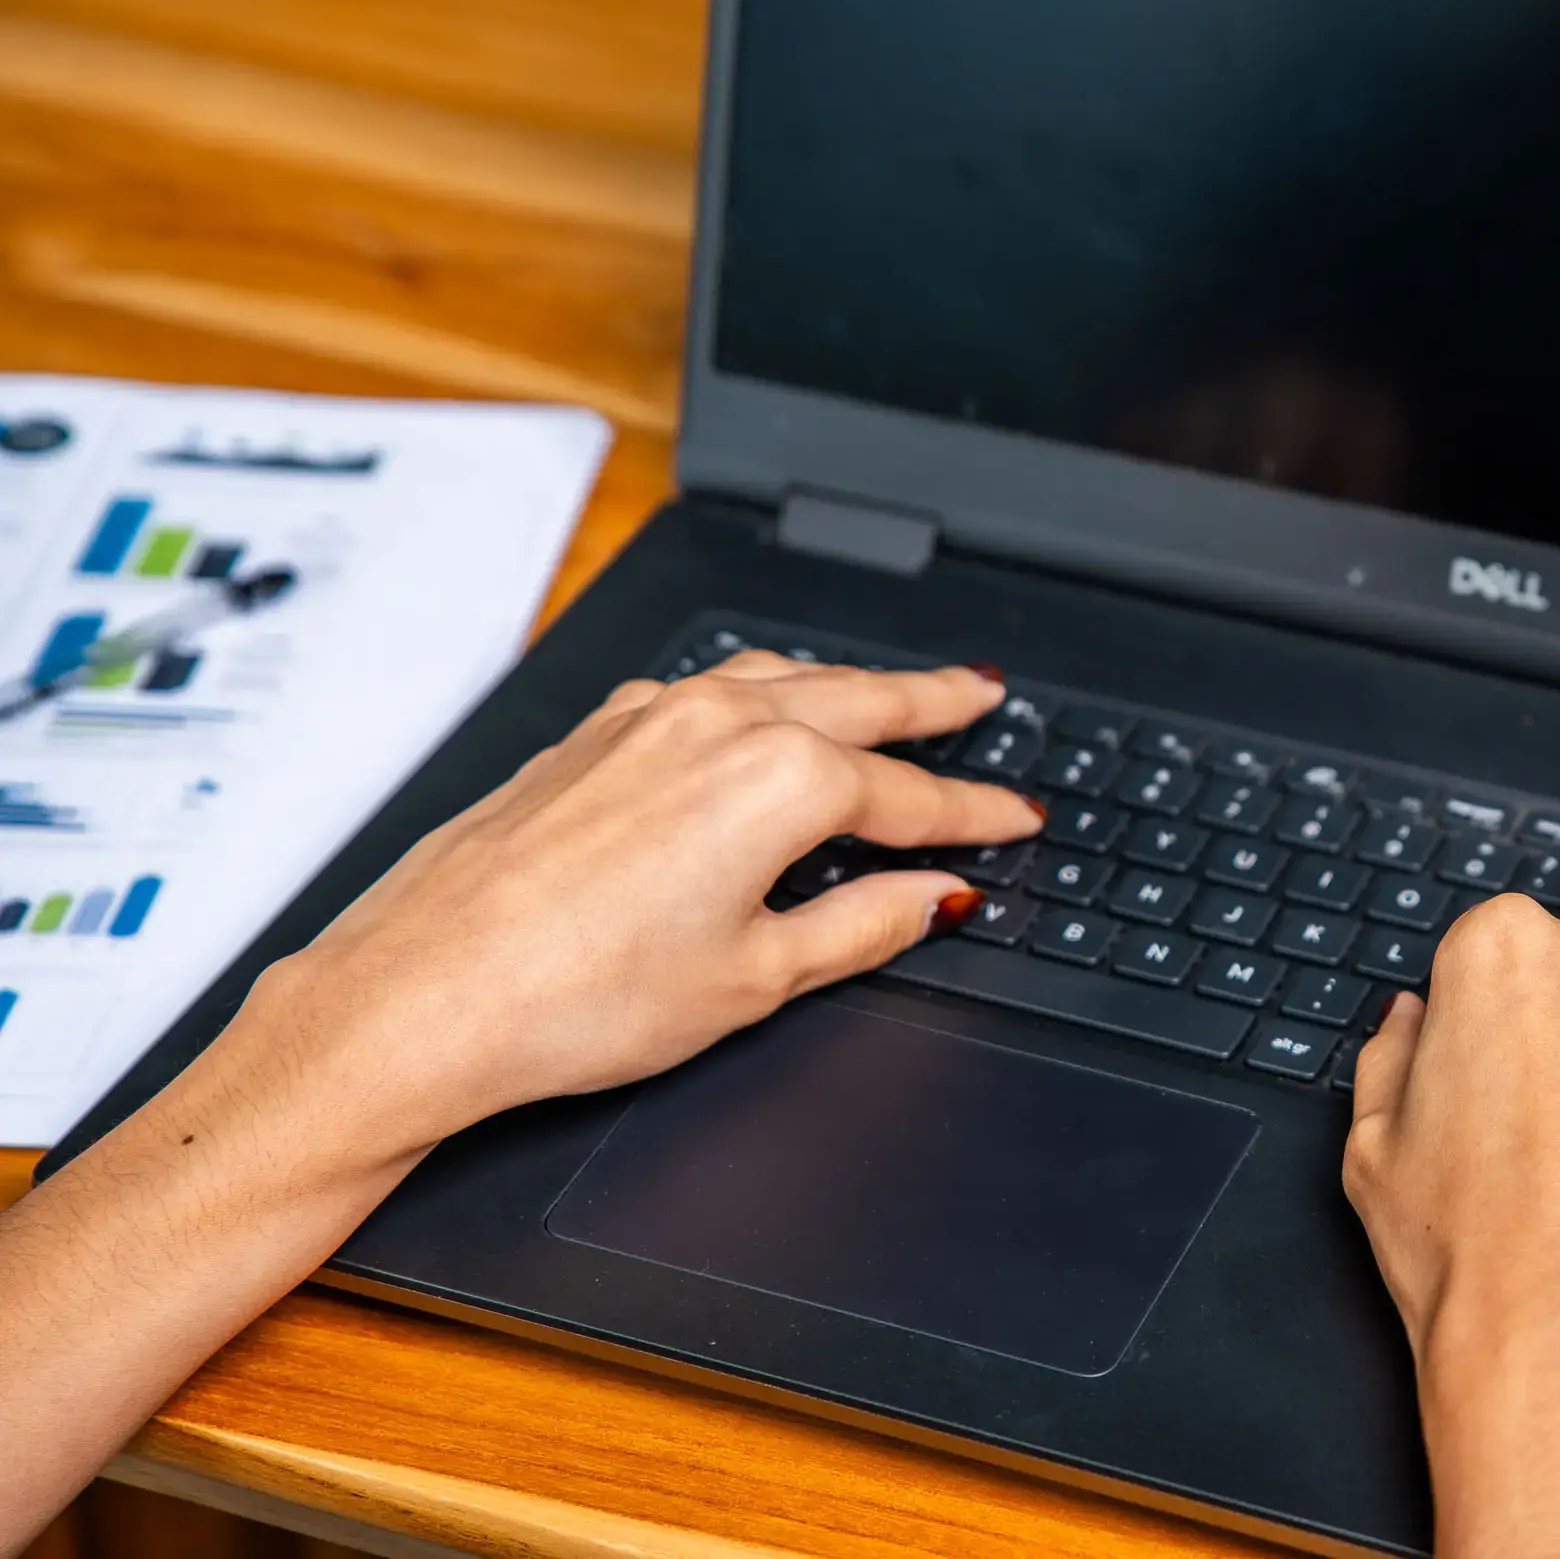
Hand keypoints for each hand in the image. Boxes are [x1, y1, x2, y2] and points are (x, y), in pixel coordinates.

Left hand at [0, 650, 1044, 1547]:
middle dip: (933, 703)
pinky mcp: (591, 733)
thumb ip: (862, 928)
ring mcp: (647, 717)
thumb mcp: (755, 981)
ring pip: (781, 678)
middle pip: (860, 700)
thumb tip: (928, 899)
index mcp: (781, 781)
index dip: (978, 815)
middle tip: (985, 695)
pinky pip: (709, 688)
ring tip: (892, 694)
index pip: (914, 798)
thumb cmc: (574, 1000)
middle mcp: (719, 723)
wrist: (420, 997)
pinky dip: (767, 692)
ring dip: (849, 684)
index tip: (1019, 820)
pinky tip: (766, 716)